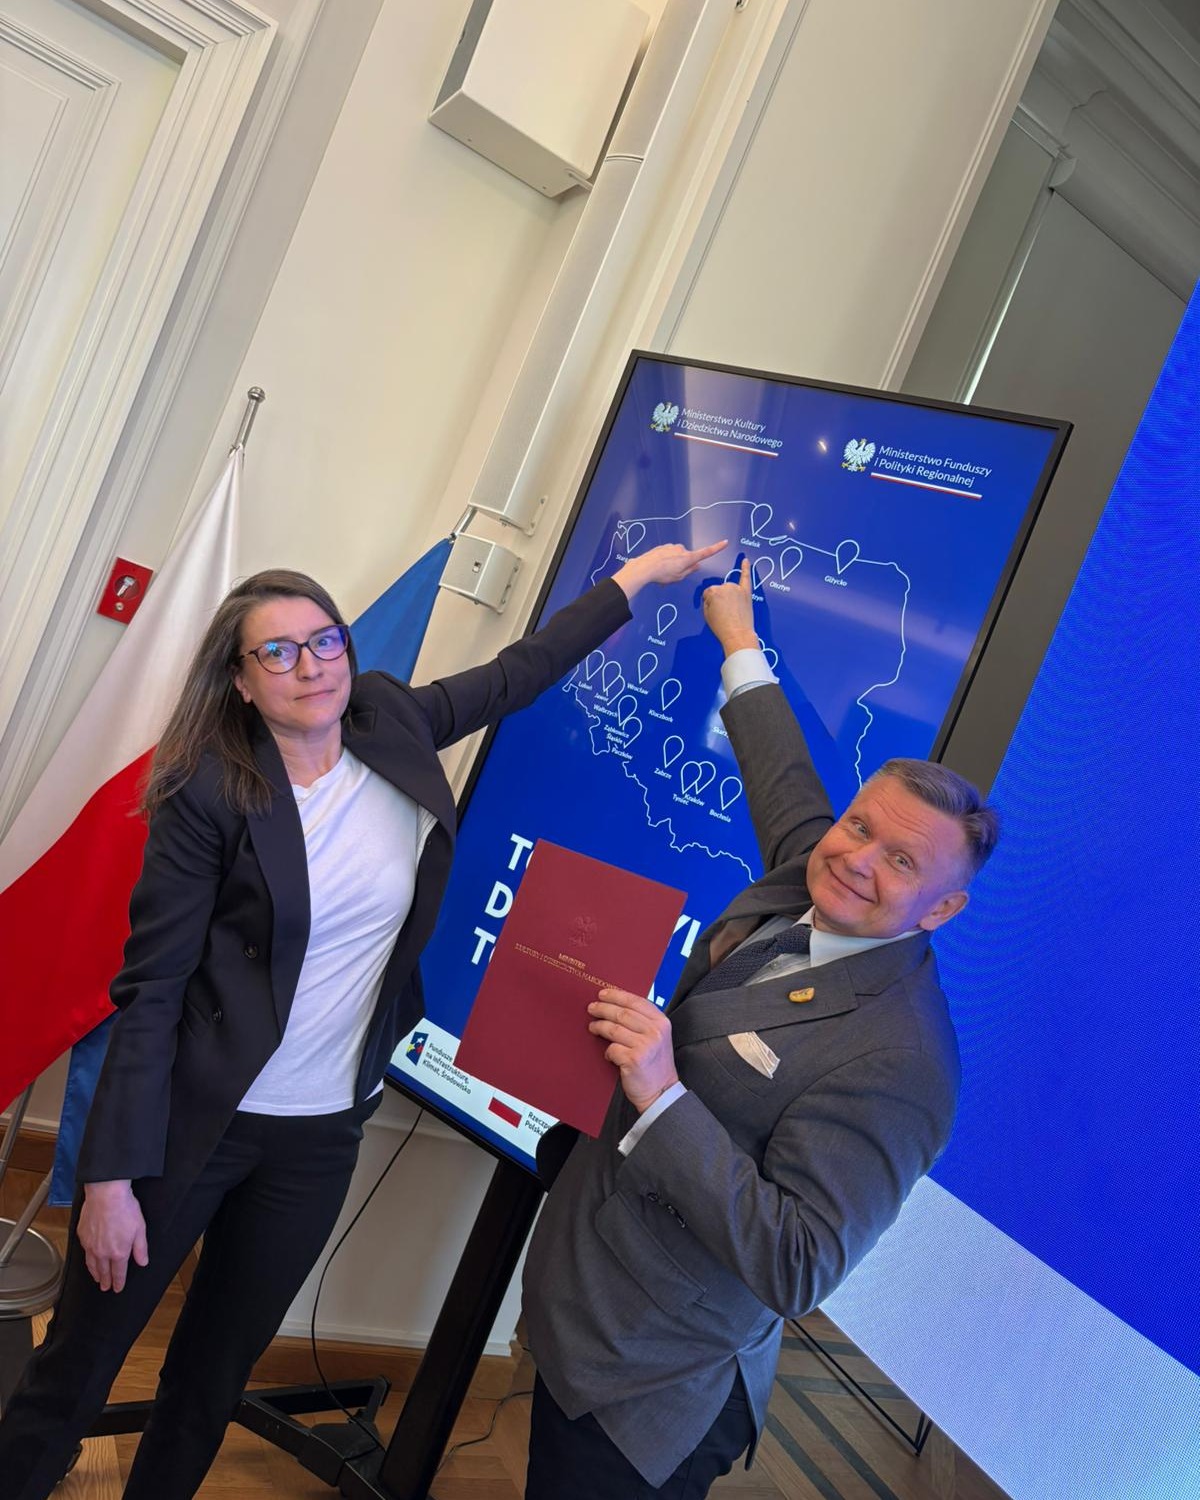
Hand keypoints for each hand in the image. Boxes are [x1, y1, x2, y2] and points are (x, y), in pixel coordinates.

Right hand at [78, 1180, 148, 1292]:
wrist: (106, 1195)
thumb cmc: (125, 1209)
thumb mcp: (140, 1229)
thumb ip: (140, 1249)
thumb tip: (142, 1262)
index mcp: (118, 1253)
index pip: (118, 1273)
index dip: (118, 1282)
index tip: (117, 1289)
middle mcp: (102, 1253)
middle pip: (103, 1271)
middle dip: (106, 1281)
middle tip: (105, 1288)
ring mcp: (90, 1245)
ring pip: (92, 1265)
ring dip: (95, 1274)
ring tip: (97, 1279)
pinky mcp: (82, 1236)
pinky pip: (84, 1252)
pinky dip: (87, 1260)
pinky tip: (89, 1260)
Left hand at [588, 987, 678, 1111]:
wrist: (661, 1092)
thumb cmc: (655, 1064)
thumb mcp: (657, 1038)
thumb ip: (643, 1022)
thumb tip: (616, 1006)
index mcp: (662, 1022)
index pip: (636, 1001)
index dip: (617, 995)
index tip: (603, 994)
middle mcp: (655, 1032)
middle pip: (622, 1013)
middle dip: (603, 1008)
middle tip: (591, 1008)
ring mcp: (645, 1045)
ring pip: (614, 1029)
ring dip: (599, 1026)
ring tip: (593, 1027)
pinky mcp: (633, 1060)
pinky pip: (612, 1049)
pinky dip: (607, 1051)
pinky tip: (608, 1054)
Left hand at [611, 540, 726, 599]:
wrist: (644, 567)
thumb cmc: (662, 574)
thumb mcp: (679, 577)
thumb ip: (689, 570)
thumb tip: (697, 565)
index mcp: (688, 557)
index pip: (706, 552)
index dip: (716, 548)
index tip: (725, 542)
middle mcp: (681, 549)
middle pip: (688, 558)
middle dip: (683, 565)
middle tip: (673, 576)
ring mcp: (672, 547)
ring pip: (677, 556)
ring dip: (673, 564)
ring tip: (663, 574)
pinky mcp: (663, 547)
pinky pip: (668, 555)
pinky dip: (665, 561)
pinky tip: (657, 568)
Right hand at [702, 555, 758, 654]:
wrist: (737, 634)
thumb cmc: (722, 627)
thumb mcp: (706, 614)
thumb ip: (708, 601)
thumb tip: (712, 598)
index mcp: (713, 591)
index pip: (708, 593)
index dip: (710, 603)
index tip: (714, 611)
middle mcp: (725, 587)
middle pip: (719, 590)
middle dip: (720, 600)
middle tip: (723, 613)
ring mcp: (737, 589)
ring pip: (729, 588)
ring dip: (729, 596)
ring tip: (732, 611)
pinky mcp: (747, 593)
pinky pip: (746, 577)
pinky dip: (746, 568)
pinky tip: (746, 561)